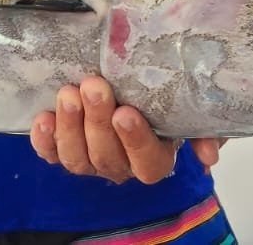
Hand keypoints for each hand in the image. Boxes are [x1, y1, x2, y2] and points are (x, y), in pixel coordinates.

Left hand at [29, 76, 226, 183]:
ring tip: (68, 93)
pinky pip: (50, 154)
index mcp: (155, 159)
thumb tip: (209, 155)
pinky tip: (43, 117)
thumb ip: (201, 130)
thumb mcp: (187, 111)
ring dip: (70, 126)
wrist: (134, 88)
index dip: (134, 140)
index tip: (125, 112)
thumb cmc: (162, 99)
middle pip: (107, 157)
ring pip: (77, 159)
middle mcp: (121, 166)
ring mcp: (90, 160)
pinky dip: (44, 139)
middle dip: (97, 121)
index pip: (146, 162)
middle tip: (93, 86)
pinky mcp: (63, 150)